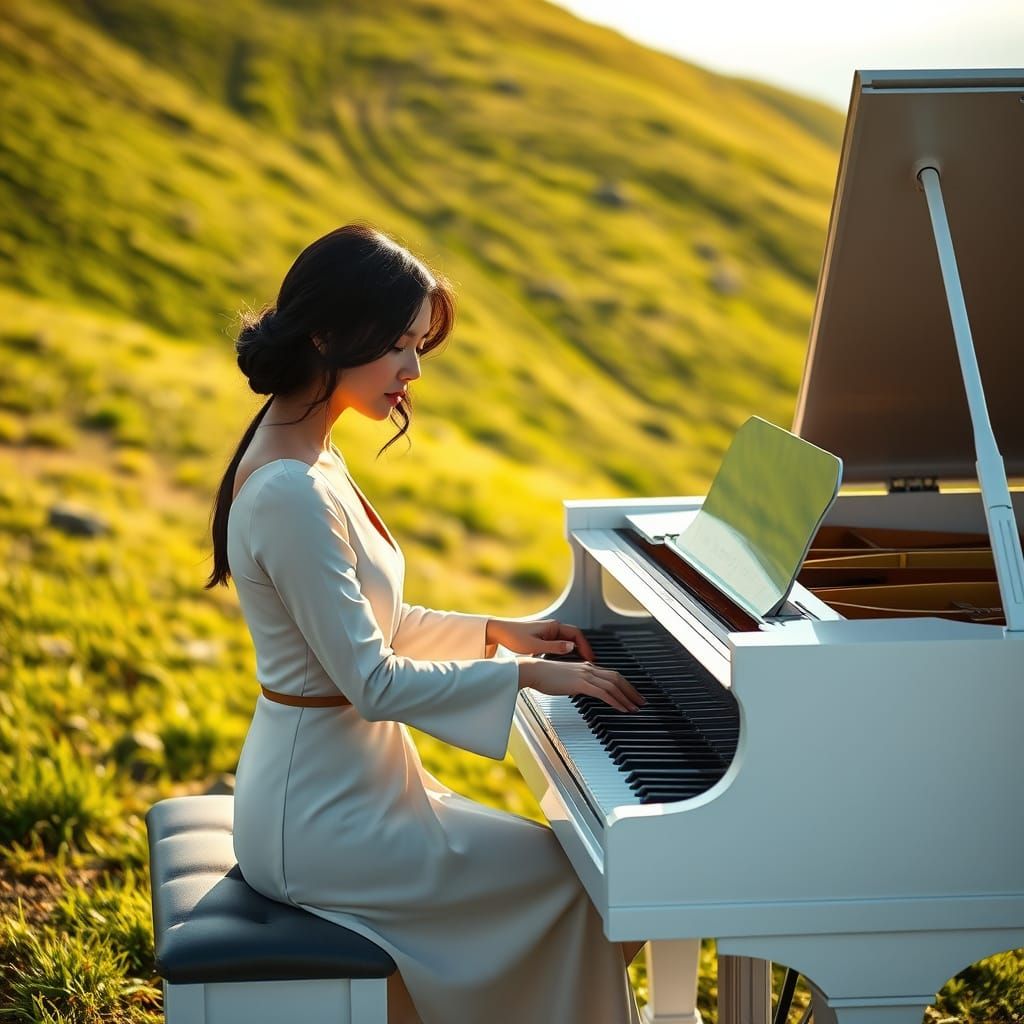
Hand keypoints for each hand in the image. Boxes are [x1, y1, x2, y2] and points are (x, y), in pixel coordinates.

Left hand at [485, 618, 596, 659]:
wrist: (499, 632)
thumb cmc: (514, 637)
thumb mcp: (536, 646)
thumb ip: (554, 647)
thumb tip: (571, 648)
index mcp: (553, 626)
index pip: (576, 634)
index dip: (585, 646)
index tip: (590, 657)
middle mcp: (552, 627)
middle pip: (574, 637)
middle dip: (583, 649)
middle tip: (590, 661)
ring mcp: (548, 632)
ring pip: (567, 640)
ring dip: (575, 650)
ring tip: (581, 662)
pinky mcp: (542, 637)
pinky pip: (559, 643)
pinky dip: (566, 650)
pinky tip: (566, 660)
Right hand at [516, 657, 645, 713]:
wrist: (534, 671)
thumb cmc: (545, 676)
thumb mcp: (565, 679)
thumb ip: (576, 683)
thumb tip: (582, 690)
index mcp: (586, 666)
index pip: (612, 674)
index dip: (625, 685)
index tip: (633, 694)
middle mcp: (589, 668)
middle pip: (617, 678)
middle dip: (631, 691)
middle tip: (641, 702)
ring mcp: (585, 674)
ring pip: (613, 685)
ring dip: (626, 698)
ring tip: (634, 708)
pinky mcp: (580, 683)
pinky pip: (603, 693)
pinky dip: (615, 701)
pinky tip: (621, 709)